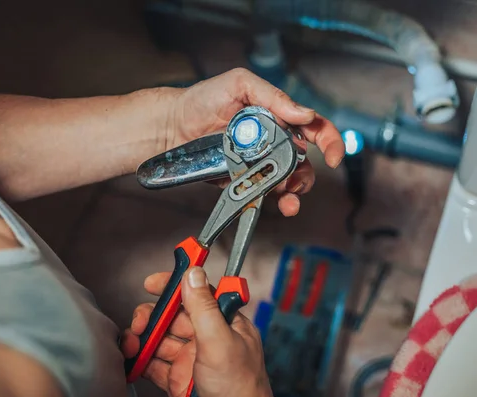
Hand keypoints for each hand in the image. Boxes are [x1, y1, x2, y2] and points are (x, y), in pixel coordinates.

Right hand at [121, 268, 272, 396]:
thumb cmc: (241, 390)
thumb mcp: (220, 341)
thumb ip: (203, 307)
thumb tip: (193, 273)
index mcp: (224, 324)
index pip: (197, 294)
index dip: (174, 285)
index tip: (152, 283)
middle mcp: (207, 338)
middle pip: (172, 316)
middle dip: (151, 316)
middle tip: (140, 323)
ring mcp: (191, 360)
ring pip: (160, 339)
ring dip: (142, 339)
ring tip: (131, 344)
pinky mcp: (178, 380)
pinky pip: (153, 365)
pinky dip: (140, 361)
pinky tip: (132, 360)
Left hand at [167, 68, 344, 216]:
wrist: (173, 125)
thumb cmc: (204, 99)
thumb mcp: (240, 84)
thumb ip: (273, 96)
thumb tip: (304, 113)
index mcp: (277, 116)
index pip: (312, 128)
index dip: (329, 141)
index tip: (332, 155)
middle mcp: (272, 141)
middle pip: (304, 161)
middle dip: (307, 173)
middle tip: (296, 178)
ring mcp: (258, 162)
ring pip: (287, 181)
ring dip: (295, 191)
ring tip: (289, 196)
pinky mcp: (242, 180)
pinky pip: (263, 192)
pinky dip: (273, 200)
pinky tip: (275, 202)